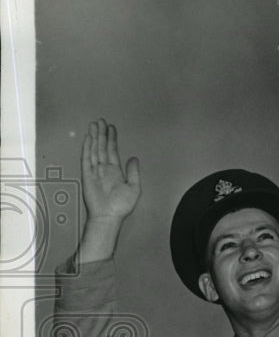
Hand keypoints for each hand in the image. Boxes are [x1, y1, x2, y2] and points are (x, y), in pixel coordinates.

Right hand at [75, 118, 140, 264]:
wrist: (108, 216)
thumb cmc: (121, 206)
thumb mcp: (134, 187)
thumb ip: (133, 172)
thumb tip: (134, 158)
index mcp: (115, 171)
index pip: (113, 150)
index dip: (112, 139)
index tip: (112, 127)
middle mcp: (104, 168)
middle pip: (103, 147)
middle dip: (102, 133)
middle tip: (102, 120)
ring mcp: (95, 171)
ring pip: (94, 149)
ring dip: (95, 137)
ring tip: (95, 124)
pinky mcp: (87, 175)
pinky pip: (86, 158)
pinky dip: (87, 147)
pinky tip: (89, 138)